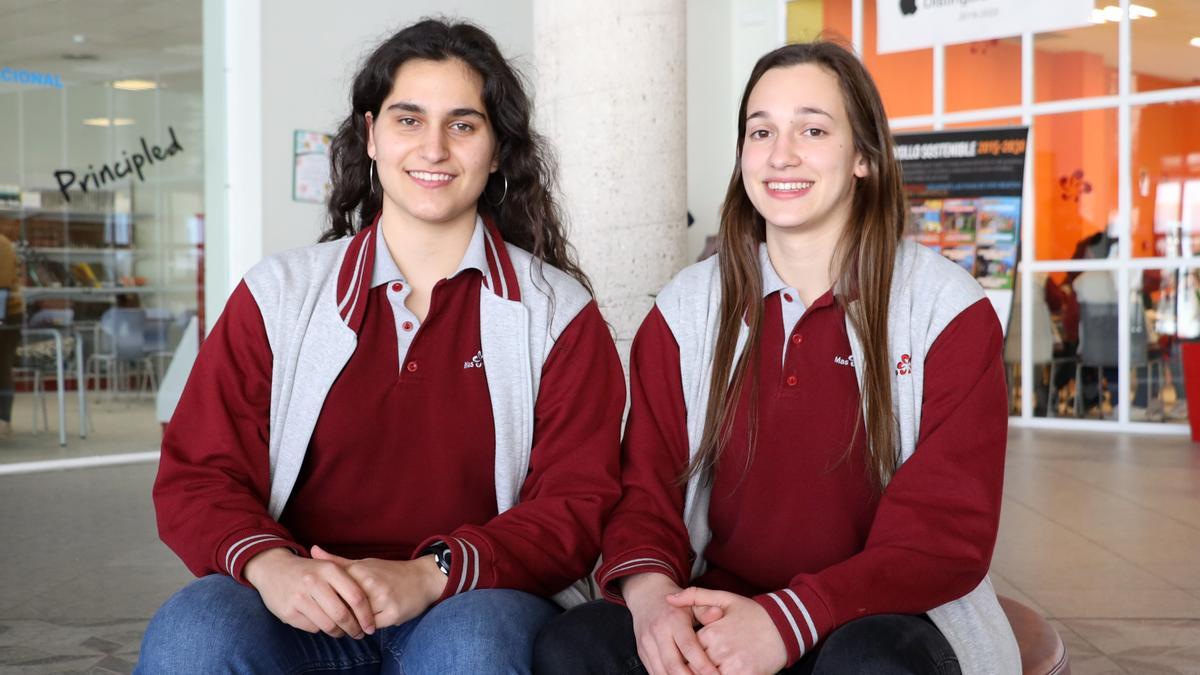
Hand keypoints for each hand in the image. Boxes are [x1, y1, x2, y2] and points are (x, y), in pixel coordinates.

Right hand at [243, 547, 374, 638]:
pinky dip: (320, 629)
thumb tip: (371, 606)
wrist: (274, 568)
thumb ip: (348, 581)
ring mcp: (299, 597)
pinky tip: (323, 624)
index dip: (366, 615)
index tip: (371, 626)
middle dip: (354, 628)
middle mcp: (314, 582)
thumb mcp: (328, 567)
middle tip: (359, 634)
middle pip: (342, 614)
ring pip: (327, 624)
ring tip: (343, 632)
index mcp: (329, 569)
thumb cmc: (309, 570)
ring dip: (339, 632)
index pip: (356, 597)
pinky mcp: (287, 611)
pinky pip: (312, 628)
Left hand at [311, 545, 446, 628]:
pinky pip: (373, 627)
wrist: (423, 578)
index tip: (323, 605)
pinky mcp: (394, 614)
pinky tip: (367, 624)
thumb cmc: (389, 572)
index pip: (333, 591)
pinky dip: (367, 627)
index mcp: (360, 570)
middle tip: (335, 619)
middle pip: (344, 607)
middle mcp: (371, 583)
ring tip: (350, 624)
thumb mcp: (363, 564)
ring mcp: (383, 599)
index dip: (326, 601)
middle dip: (338, 615)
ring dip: (352, 624)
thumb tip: (312, 550)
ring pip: (357, 619)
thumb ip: (337, 561)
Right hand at [622, 573, 719, 674]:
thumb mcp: (691, 602)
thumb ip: (705, 610)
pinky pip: (654, 672)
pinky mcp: (642, 652)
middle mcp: (658, 632)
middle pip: (673, 665)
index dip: (702, 664)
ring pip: (661, 672)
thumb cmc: (675, 604)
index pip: (688, 647)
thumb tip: (718, 613)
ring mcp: (647, 644)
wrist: (646, 596)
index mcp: (673, 620)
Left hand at [667, 588, 786, 674]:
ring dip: (704, 672)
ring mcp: (733, 664)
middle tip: (685, 666)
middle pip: (693, 667)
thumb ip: (695, 597)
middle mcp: (720, 649)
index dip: (683, 654)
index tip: (681, 655)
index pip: (686, 649)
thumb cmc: (752, 612)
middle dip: (690, 668)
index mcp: (711, 631)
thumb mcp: (724, 598)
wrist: (784, 626)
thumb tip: (668, 600)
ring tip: (706, 667)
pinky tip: (719, 671)